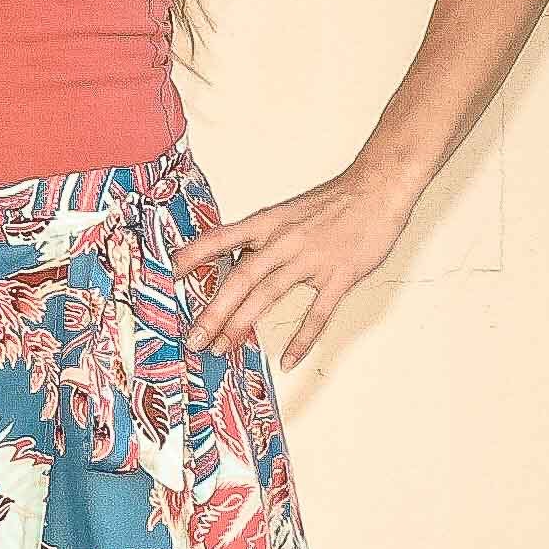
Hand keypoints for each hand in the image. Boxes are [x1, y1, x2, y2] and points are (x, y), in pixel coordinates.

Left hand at [175, 159, 418, 367]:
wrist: (377, 188)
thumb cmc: (334, 202)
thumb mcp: (289, 211)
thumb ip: (264, 236)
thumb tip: (237, 258)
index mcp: (269, 223)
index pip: (223, 238)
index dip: (196, 254)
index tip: (172, 272)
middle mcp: (284, 241)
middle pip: (240, 278)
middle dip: (213, 311)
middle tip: (194, 338)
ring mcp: (311, 259)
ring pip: (268, 296)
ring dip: (242, 325)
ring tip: (222, 348)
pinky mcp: (339, 276)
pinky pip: (317, 314)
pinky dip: (302, 339)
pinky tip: (288, 359)